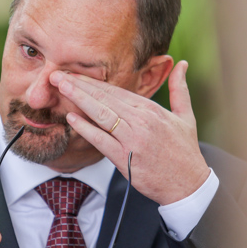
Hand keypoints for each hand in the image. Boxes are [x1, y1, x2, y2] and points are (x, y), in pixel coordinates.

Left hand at [50, 60, 210, 204]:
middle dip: (80, 85)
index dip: (94, 81)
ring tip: (60, 88)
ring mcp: (133, 140)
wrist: (189, 185)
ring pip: (101, 114)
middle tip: (58, 74)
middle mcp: (142, 121)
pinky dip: (86, 128)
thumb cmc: (185, 151)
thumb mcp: (185, 116)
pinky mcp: (126, 159)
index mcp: (152, 110)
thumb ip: (180, 88)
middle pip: (105, 98)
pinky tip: (71, 118)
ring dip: (79, 99)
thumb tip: (181, 63)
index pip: (117, 91)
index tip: (75, 73)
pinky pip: (101, 140)